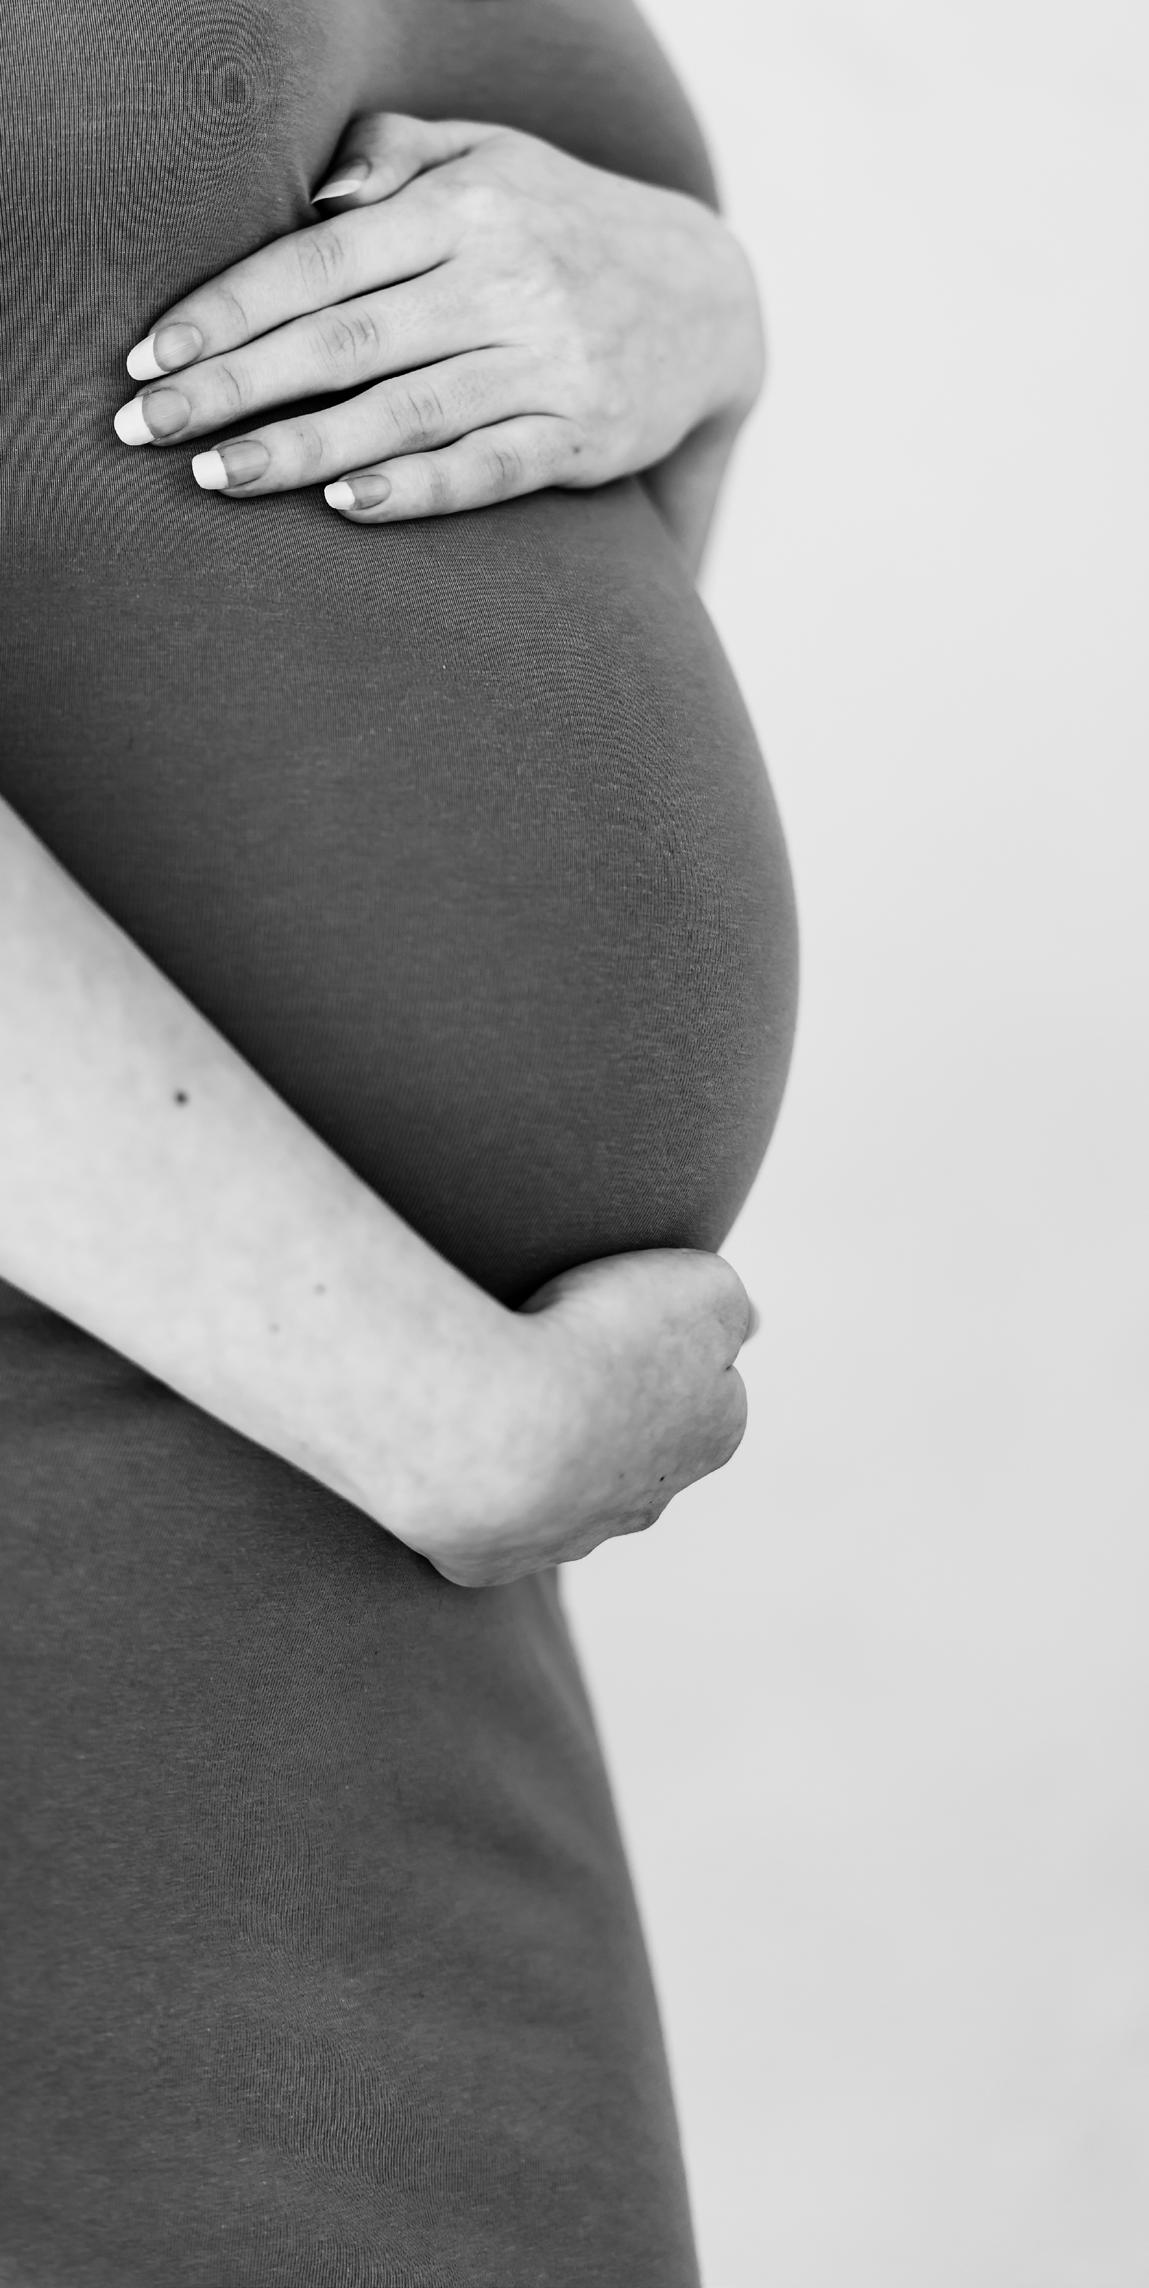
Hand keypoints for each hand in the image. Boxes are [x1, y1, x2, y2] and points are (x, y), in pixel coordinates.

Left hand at [112, 111, 764, 522]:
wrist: (711, 301)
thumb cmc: (563, 227)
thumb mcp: (492, 158)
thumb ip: (396, 160)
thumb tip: (314, 196)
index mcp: (467, 206)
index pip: (319, 258)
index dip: (228, 308)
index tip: (150, 353)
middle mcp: (504, 281)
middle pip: (344, 339)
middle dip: (235, 385)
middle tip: (147, 426)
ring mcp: (546, 364)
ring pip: (404, 410)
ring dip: (303, 449)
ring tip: (217, 476)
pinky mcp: (580, 438)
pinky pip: (488, 468)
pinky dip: (417, 488)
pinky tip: (347, 507)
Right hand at [406, 1247, 757, 1588]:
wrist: (501, 1421)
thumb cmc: (604, 1342)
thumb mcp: (703, 1287)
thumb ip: (734, 1304)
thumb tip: (748, 1323)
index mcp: (712, 1437)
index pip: (709, 1384)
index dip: (665, 1342)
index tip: (622, 1317)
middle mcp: (650, 1501)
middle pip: (634, 1446)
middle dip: (605, 1407)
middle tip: (557, 1352)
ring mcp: (570, 1538)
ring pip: (562, 1491)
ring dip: (539, 1451)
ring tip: (501, 1393)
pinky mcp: (491, 1561)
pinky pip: (486, 1522)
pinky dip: (473, 1487)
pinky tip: (458, 1446)